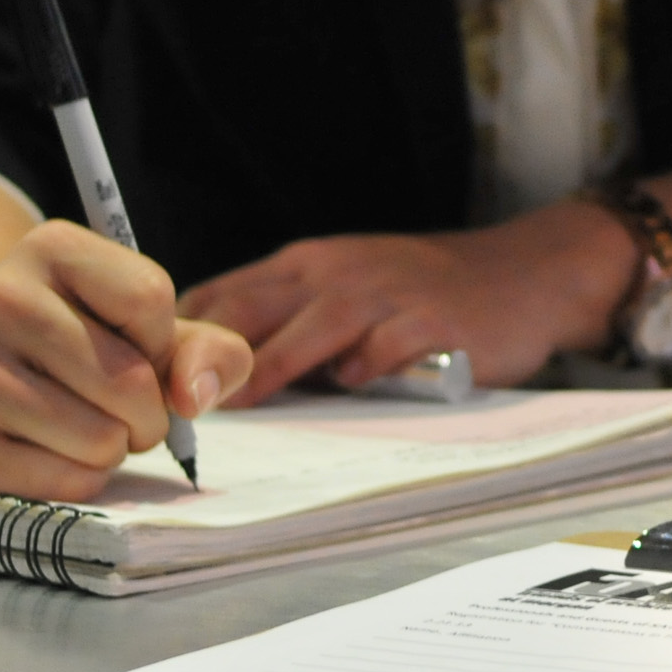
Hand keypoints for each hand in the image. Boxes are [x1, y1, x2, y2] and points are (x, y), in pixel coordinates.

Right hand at [0, 220, 251, 498]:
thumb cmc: (95, 349)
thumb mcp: (160, 330)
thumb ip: (213, 352)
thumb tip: (194, 397)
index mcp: (52, 249)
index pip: (149, 297)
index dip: (163, 341)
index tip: (138, 348)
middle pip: (129, 378)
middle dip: (151, 409)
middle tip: (125, 406)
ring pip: (101, 437)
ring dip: (117, 446)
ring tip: (88, 424)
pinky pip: (67, 482)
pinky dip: (81, 478)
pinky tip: (52, 450)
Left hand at [179, 201, 635, 402]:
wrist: (525, 273)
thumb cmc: (427, 290)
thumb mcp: (350, 285)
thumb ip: (290, 318)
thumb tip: (212, 374)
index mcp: (310, 265)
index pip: (223, 295)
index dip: (178, 338)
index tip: (146, 381)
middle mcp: (339, 273)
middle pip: (252, 310)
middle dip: (206, 357)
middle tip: (174, 404)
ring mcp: (385, 297)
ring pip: (307, 332)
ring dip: (268, 370)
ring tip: (235, 406)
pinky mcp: (429, 324)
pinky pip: (380, 353)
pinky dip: (360, 372)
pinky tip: (354, 386)